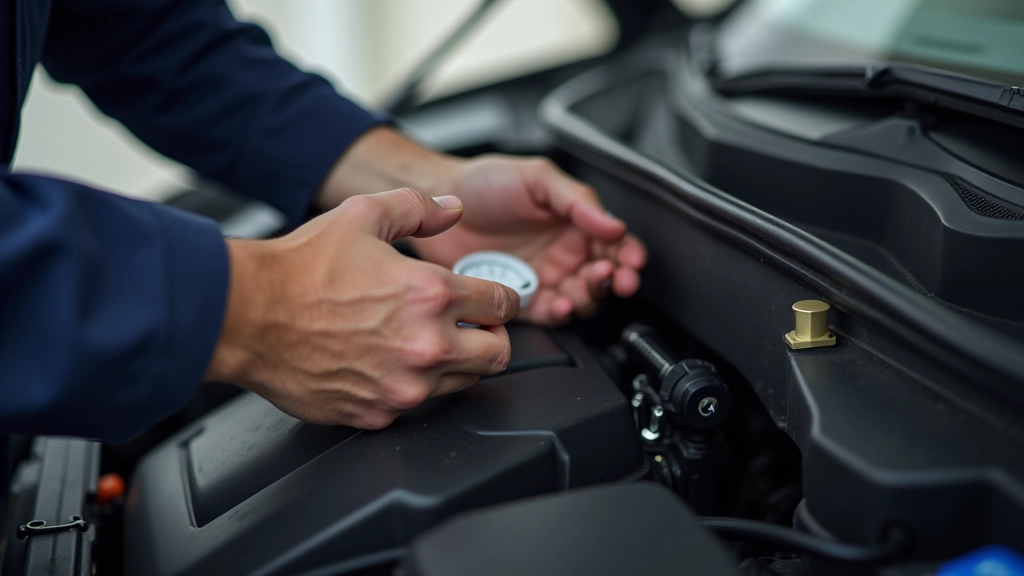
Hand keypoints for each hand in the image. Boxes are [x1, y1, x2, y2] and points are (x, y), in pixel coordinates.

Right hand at [205, 188, 518, 428]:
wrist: (246, 316)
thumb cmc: (299, 270)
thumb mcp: (363, 216)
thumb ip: (418, 209)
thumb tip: (452, 209)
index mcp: (431, 296)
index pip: (504, 305)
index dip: (502, 299)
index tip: (491, 301)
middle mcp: (426, 346)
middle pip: (498, 355)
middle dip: (492, 338)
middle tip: (472, 328)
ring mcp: (403, 387)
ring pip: (463, 384)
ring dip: (456, 363)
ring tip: (427, 343)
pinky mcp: (377, 413)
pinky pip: (416, 406)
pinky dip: (413, 387)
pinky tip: (391, 364)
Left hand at [412, 155, 646, 324]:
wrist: (436, 205)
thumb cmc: (483, 184)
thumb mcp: (537, 179)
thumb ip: (578, 201)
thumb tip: (614, 224)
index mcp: (574, 222)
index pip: (615, 243)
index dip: (629, 254)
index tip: (631, 261)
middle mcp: (563, 252)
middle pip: (604, 275)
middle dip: (615, 280)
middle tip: (610, 277)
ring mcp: (543, 277)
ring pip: (582, 298)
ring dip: (588, 298)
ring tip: (580, 289)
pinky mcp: (520, 299)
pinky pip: (549, 315)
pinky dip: (560, 315)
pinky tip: (559, 304)